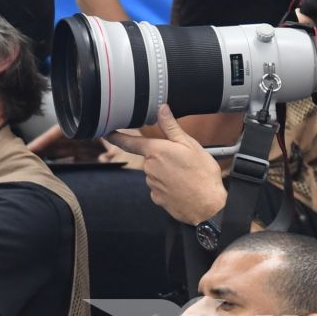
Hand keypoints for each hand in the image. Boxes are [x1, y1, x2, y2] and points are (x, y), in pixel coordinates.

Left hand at [104, 107, 227, 224]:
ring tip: (185, 176)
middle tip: (182, 162)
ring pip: (155, 173)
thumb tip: (162, 109)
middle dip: (162, 158)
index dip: (117, 136)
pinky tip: (182, 187)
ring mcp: (152, 185)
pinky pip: (159, 188)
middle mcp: (150, 168)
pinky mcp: (157, 198)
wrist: (208, 206)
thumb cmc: (202, 175)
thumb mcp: (190, 145)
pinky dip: (168, 187)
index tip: (108, 133)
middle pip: (150, 158)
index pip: (130, 142)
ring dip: (167, 173)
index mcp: (156, 151)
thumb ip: (172, 127)